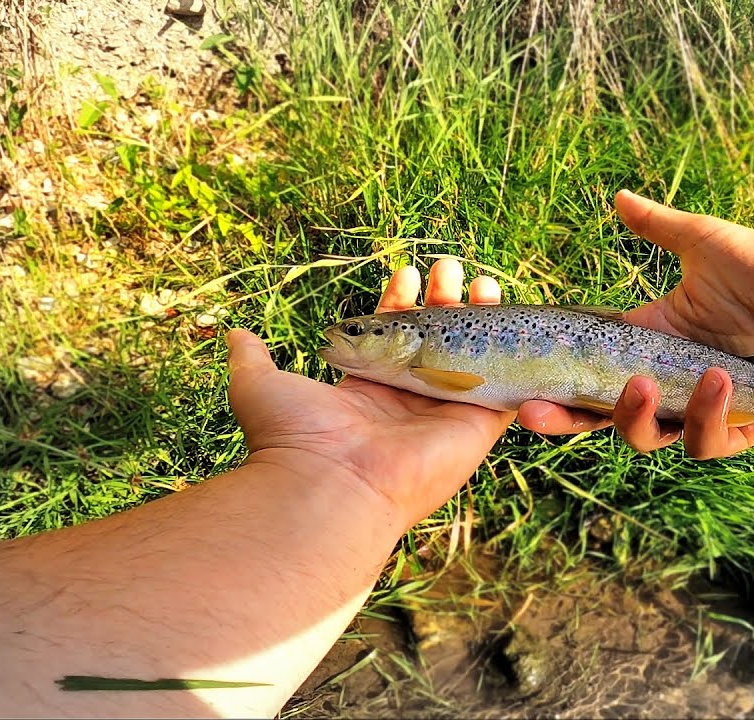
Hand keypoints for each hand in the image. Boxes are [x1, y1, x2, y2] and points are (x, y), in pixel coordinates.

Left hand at [226, 259, 513, 529]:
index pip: (392, 336)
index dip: (400, 302)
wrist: (329, 486)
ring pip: (472, 358)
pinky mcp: (475, 427)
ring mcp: (443, 414)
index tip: (404, 273)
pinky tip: (519, 323)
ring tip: (485, 282)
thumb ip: (251, 358)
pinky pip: (504, 388)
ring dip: (482, 320)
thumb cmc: (293, 438)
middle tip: (450, 268)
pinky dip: (513, 359)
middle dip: (444, 301)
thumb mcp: (260, 384)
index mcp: (367, 389)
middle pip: (436, 340)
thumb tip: (233, 334)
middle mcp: (408, 402)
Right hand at [518, 189, 753, 459]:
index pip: (588, 377)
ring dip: (638, 416)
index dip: (554, 392)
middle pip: (602, 419)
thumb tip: (618, 196)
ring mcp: (698, 410)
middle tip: (535, 414)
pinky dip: (705, 416)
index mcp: (648, 346)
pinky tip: (717, 380)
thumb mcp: (703, 242)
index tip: (520, 393)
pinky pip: (704, 441)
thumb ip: (656, 226)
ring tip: (646, 384)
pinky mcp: (736, 429)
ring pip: (648, 438)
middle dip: (564, 423)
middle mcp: (666, 384)